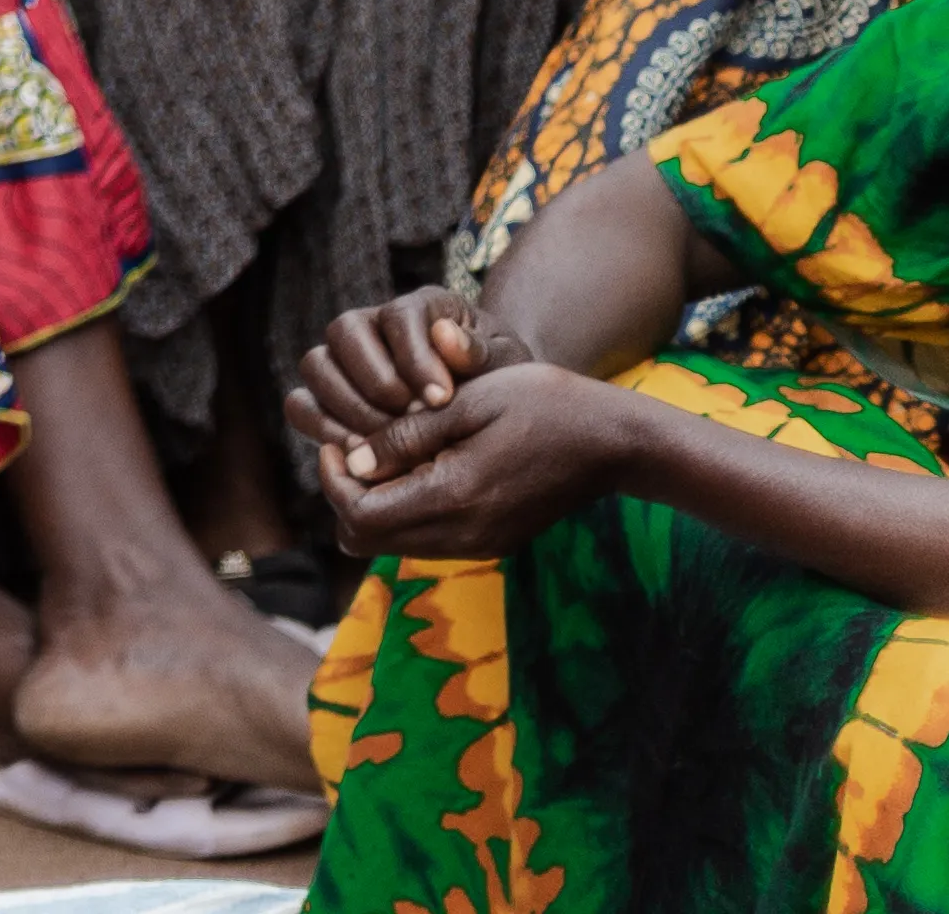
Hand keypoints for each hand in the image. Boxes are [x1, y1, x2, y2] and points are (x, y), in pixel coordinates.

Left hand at [288, 298, 628, 564]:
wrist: (615, 441)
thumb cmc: (543, 404)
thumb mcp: (466, 402)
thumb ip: (404, 437)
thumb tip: (351, 463)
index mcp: (455, 499)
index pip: (359, 516)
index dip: (333, 479)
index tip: (339, 440)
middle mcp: (465, 536)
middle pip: (367, 540)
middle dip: (346, 495)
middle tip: (355, 447)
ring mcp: (482, 545)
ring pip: (393, 544)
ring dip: (374, 503)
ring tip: (385, 453)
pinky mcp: (493, 542)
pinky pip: (426, 540)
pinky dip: (405, 510)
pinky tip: (418, 467)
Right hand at [294, 283, 533, 476]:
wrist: (494, 411)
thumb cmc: (500, 382)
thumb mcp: (506, 364)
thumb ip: (480, 352)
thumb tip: (446, 337)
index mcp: (419, 307)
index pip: (398, 316)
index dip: (414, 358)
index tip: (442, 399)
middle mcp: (371, 324)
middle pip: (344, 332)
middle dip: (377, 382)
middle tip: (412, 420)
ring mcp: (342, 359)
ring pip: (315, 366)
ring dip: (349, 406)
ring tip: (389, 441)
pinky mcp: (326, 396)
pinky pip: (301, 405)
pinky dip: (323, 428)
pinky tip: (365, 452)